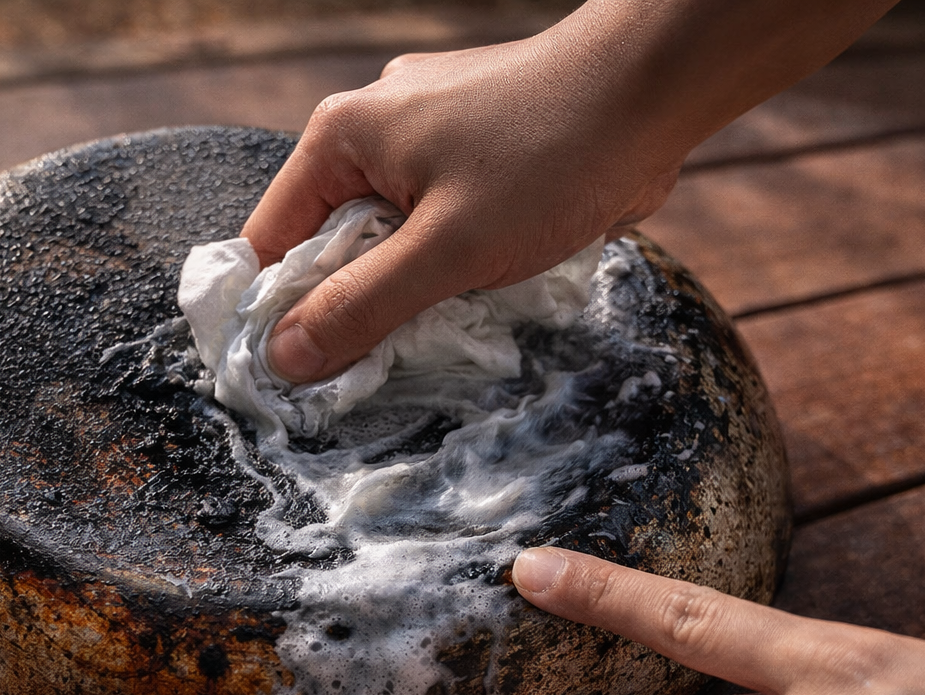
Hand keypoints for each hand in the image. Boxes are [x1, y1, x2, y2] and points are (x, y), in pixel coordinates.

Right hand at [242, 0, 898, 382]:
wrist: (652, 90)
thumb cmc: (550, 157)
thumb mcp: (448, 250)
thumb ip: (363, 306)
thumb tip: (285, 358)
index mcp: (343, 136)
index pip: (272, 239)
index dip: (279, 310)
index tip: (304, 374)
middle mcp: (374, 127)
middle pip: (333, 241)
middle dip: (360, 302)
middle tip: (392, 356)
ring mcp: (428, 136)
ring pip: (392, 237)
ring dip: (415, 286)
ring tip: (453, 315)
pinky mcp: (476, 153)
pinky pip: (439, 222)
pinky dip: (454, 261)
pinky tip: (489, 285)